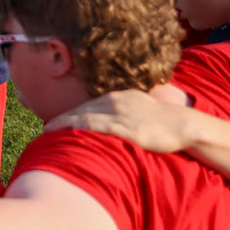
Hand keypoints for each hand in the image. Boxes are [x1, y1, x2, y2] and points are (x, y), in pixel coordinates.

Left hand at [43, 86, 197, 152]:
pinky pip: (102, 128)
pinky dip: (84, 129)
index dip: (69, 113)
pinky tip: (72, 133)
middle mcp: (116, 102)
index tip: (54, 121)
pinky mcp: (130, 129)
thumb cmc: (162, 119)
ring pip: (87, 117)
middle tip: (44, 128)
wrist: (185, 124)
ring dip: (66, 124)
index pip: (87, 105)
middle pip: (82, 110)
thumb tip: (108, 118)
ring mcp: (122, 115)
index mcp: (118, 96)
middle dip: (62, 119)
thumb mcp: (139, 105)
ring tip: (50, 132)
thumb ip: (122, 109)